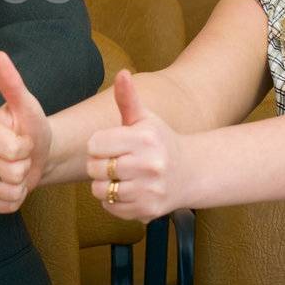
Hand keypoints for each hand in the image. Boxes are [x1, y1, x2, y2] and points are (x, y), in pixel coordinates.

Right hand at [0, 51, 51, 213]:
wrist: (34, 154)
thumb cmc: (31, 129)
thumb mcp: (28, 107)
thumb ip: (12, 84)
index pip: (13, 151)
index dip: (26, 149)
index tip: (23, 140)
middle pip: (9, 172)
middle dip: (24, 168)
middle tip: (21, 158)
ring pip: (5, 191)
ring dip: (20, 185)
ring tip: (16, 171)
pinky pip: (0, 206)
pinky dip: (13, 200)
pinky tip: (11, 185)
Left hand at [85, 70, 182, 220]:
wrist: (189, 173)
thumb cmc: (159, 142)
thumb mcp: (144, 118)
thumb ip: (128, 98)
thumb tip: (122, 73)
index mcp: (144, 139)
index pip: (94, 145)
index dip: (98, 145)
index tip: (110, 145)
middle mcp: (149, 165)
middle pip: (95, 169)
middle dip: (99, 165)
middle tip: (114, 162)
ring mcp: (149, 190)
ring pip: (100, 190)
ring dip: (104, 185)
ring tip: (120, 177)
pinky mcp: (148, 210)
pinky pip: (111, 207)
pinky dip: (113, 201)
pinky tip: (128, 190)